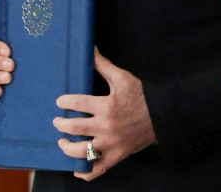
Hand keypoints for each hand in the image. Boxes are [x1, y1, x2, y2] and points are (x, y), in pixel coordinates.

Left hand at [53, 48, 155, 180]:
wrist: (162, 115)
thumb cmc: (141, 95)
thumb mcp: (122, 77)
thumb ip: (103, 65)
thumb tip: (90, 48)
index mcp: (106, 106)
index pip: (77, 104)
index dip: (65, 103)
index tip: (60, 103)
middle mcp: (106, 127)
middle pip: (75, 129)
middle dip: (61, 125)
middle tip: (57, 122)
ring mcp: (111, 144)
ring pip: (82, 152)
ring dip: (67, 148)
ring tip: (62, 143)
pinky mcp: (117, 156)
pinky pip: (98, 169)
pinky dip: (85, 172)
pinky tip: (76, 168)